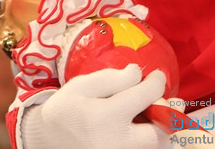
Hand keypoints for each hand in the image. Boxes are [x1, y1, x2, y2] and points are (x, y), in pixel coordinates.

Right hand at [21, 65, 166, 148]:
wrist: (48, 140)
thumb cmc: (66, 109)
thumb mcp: (82, 85)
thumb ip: (113, 78)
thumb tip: (139, 73)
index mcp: (107, 117)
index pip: (146, 95)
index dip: (157, 82)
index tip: (157, 76)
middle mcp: (118, 142)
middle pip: (160, 132)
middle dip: (166, 114)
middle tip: (161, 102)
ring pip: (155, 146)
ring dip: (160, 128)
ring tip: (151, 113)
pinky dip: (148, 139)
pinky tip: (140, 126)